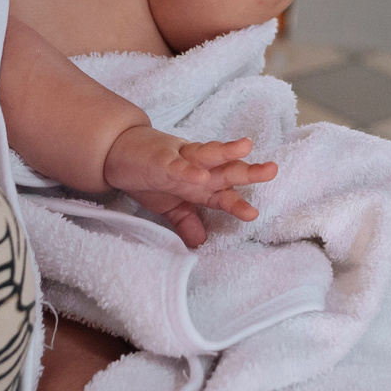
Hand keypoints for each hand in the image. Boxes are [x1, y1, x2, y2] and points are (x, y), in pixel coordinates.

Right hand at [102, 124, 277, 247]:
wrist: (118, 151)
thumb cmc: (148, 176)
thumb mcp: (168, 206)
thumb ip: (186, 221)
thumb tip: (200, 242)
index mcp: (200, 184)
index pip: (224, 194)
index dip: (239, 204)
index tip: (255, 214)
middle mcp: (196, 169)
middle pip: (226, 170)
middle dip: (248, 171)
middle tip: (272, 170)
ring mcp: (180, 161)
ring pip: (208, 155)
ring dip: (226, 152)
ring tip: (246, 148)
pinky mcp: (160, 159)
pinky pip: (176, 166)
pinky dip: (188, 171)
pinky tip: (201, 176)